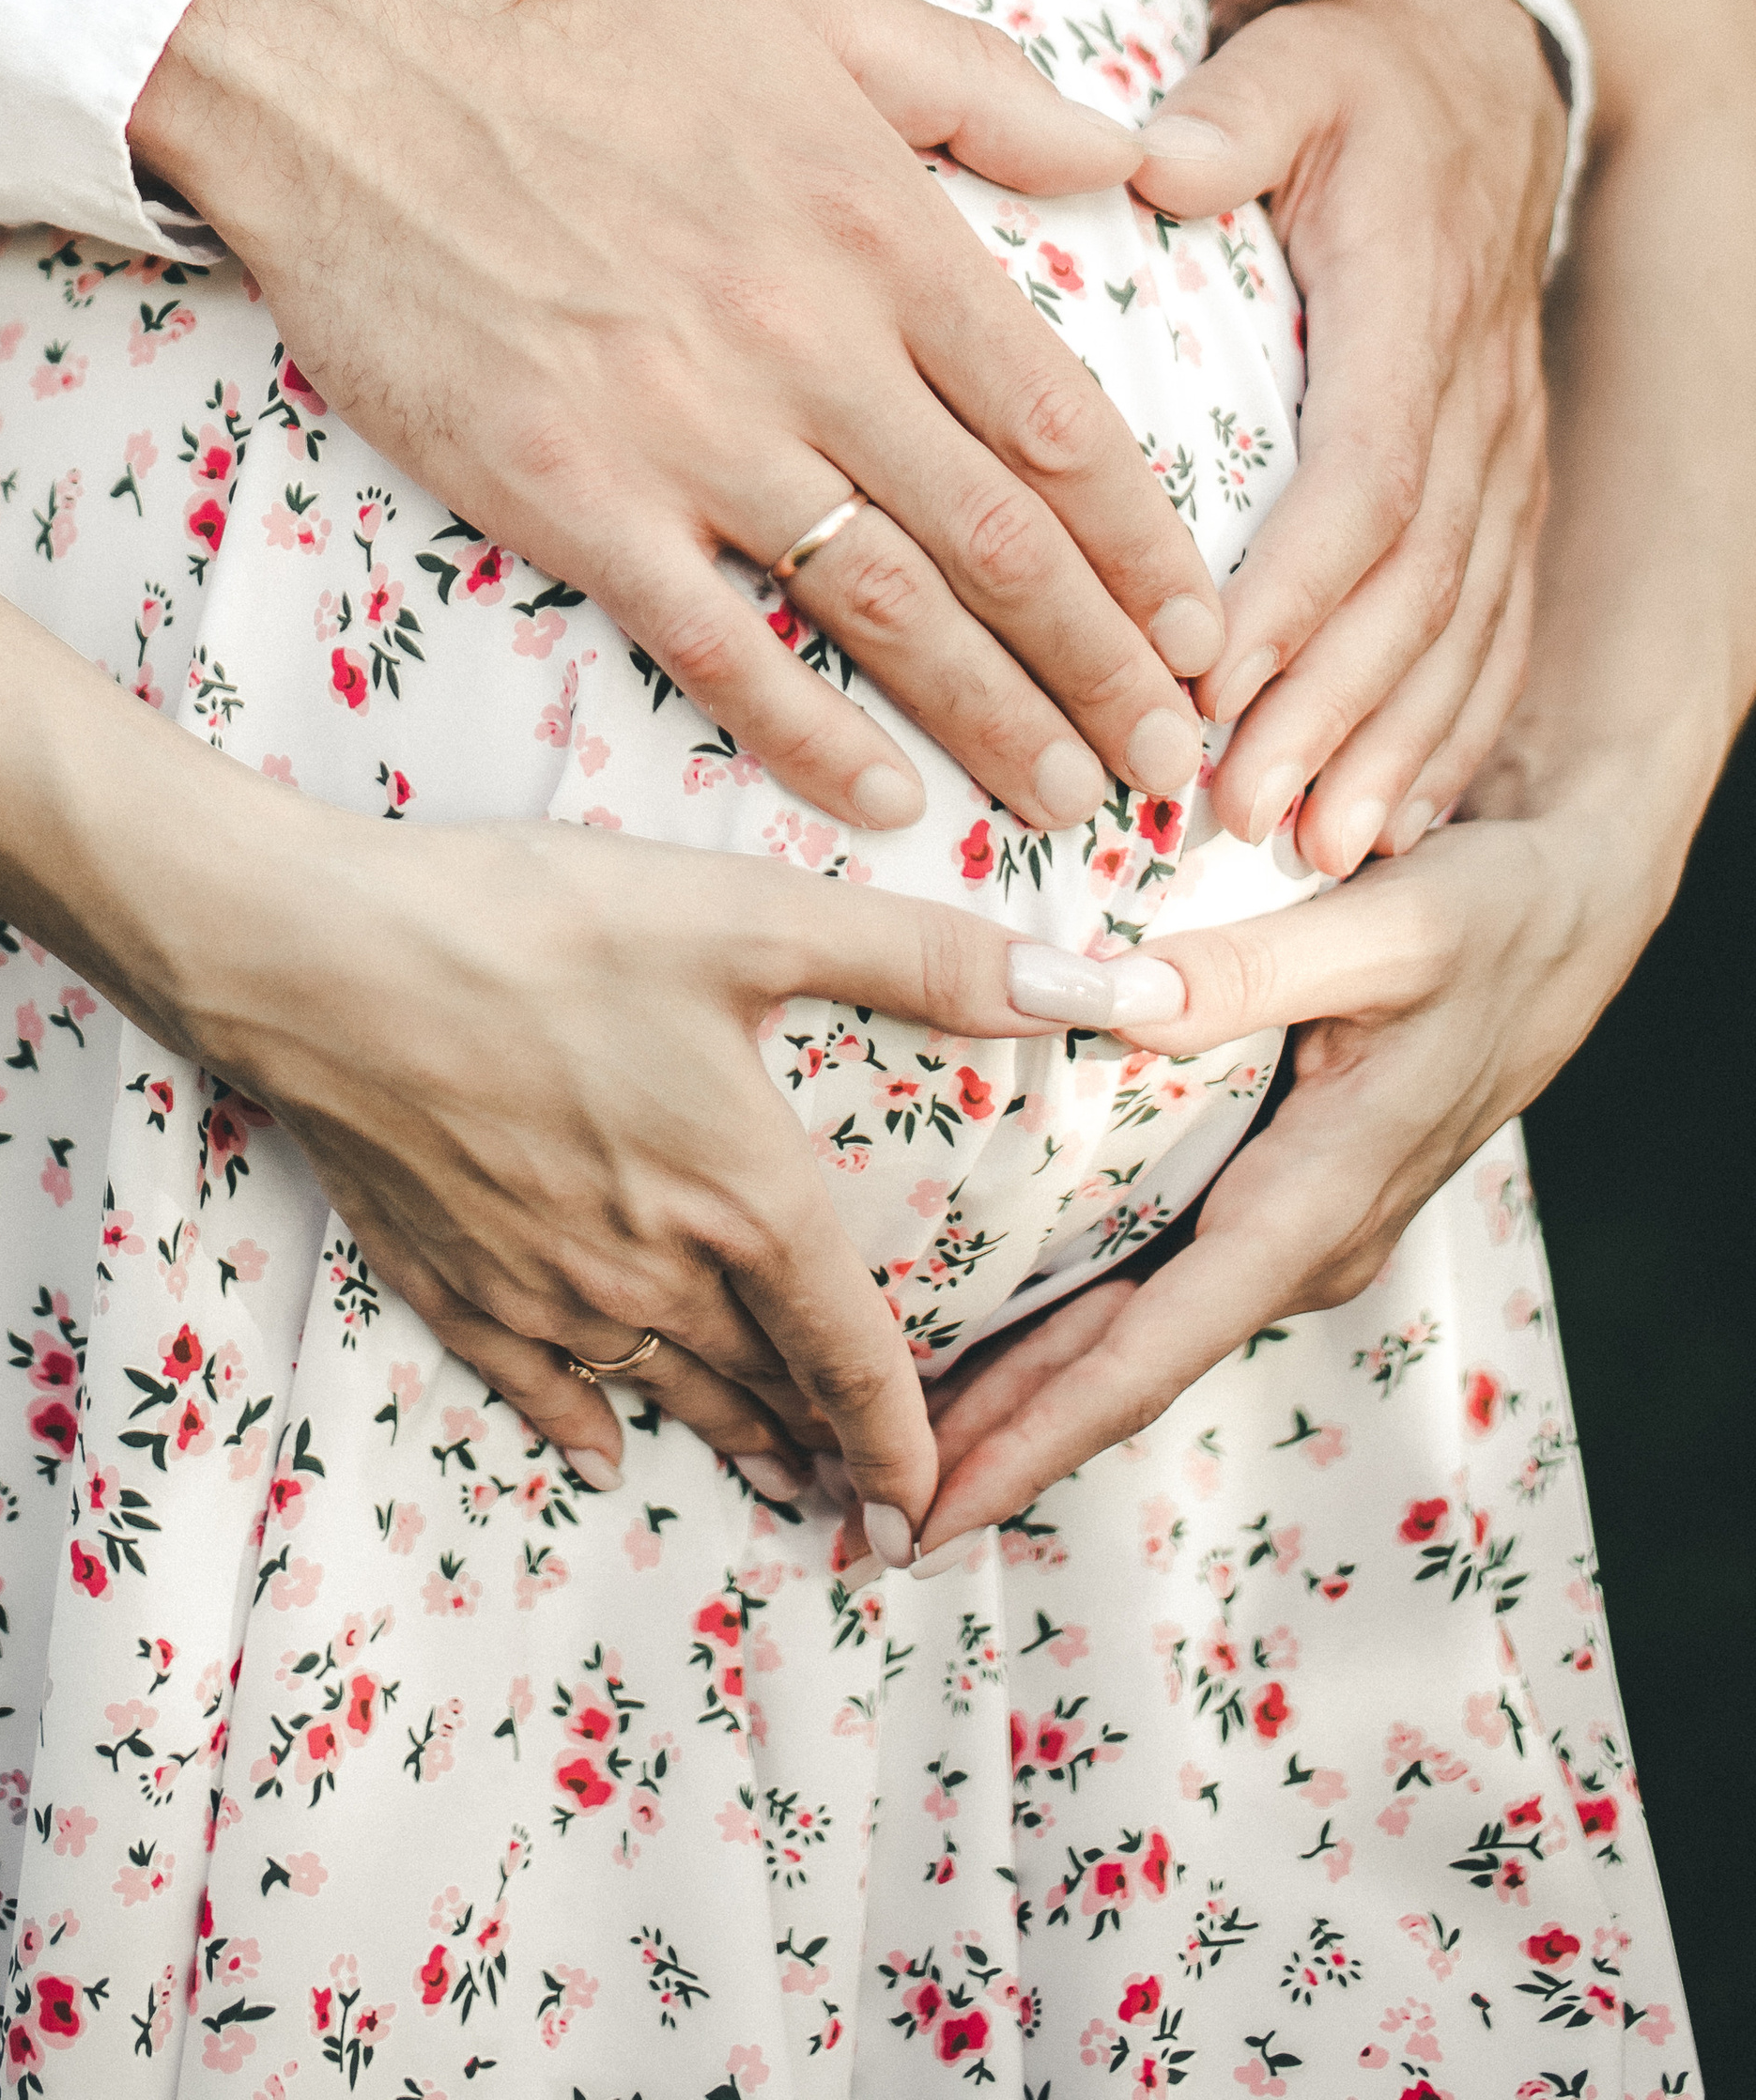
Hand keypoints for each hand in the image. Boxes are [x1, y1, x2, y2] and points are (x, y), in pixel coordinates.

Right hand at [133, 0, 1223, 836]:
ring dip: (998, 721)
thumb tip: (1128, 149)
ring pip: (889, 609)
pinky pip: (717, 643)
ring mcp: (688, 427)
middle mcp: (808, 340)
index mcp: (880, 226)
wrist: (349, 63)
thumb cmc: (579, 21)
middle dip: (1111, 669)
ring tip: (1073, 801)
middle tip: (1176, 762)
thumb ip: (977, 83)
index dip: (1150, 549)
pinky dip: (809, 735)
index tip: (1207, 632)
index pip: (1063, 422)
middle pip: (1003, 542)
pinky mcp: (571, 494)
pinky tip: (879, 799)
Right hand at [171, 807, 1095, 1531]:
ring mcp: (543, 1292)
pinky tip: (606, 1447)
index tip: (936, 1505)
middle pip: (766, 1391)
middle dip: (825, 1446)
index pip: (856, 1358)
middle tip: (869, 1496)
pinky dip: (587, 1424)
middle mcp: (654, 1275)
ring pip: (663, 1395)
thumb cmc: (532, 925)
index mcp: (744, 1198)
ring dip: (727, 1438)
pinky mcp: (451, 1283)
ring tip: (770, 1472)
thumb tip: (1097, 985)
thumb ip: (926, 957)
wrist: (315, 962)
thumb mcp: (744, 914)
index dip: (907, 1441)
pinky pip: (538, 1391)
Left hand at [905, 798, 1663, 1559]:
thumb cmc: (1486, 916)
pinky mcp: (1277, 1196)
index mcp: (1314, 1202)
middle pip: (1118, 1371)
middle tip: (864, 1518)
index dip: (1033, 1438)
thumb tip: (1096, 997)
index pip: (1148, 1353)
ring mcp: (1291, 1229)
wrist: (1569, 916)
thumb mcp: (1384, 928)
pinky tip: (978, 1343)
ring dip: (1017, 1400)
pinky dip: (1061, 1332)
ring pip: (1130, 1337)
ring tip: (886, 1449)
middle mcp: (1299, 1244)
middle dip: (995, 1452)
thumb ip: (1243, 968)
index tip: (935, 1507)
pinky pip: (1152, 1285)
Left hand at [1129, 0, 1565, 875]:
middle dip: (1330, 708)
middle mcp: (1471, 403)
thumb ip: (1233, 116)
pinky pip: (1493, 629)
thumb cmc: (1359, 83)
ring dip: (1389, 743)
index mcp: (1411, 312)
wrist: (1483, 79)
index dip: (1298, 587)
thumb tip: (1158, 160)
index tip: (1213, 678)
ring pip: (1460, 627)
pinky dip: (1449, 733)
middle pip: (1413, 586)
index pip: (1368, 476)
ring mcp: (1502, 457)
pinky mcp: (1504, 489)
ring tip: (1312, 845)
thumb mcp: (1295, 65)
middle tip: (1241, 810)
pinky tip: (1392, 821)